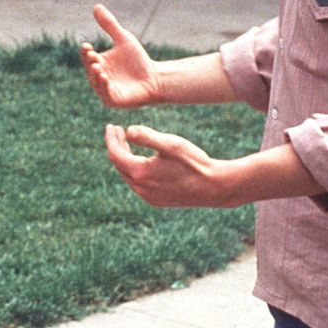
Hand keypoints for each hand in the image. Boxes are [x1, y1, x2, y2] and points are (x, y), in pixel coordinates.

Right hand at [80, 4, 159, 107]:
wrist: (156, 78)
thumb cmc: (139, 60)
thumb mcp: (123, 39)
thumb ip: (109, 25)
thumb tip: (96, 6)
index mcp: (99, 63)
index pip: (87, 57)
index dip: (86, 52)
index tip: (88, 46)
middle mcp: (98, 76)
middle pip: (90, 69)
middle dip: (90, 63)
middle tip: (93, 56)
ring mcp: (105, 89)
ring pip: (95, 83)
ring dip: (95, 75)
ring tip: (98, 67)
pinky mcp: (113, 100)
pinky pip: (105, 94)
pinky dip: (103, 87)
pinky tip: (105, 77)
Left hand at [105, 124, 230, 207]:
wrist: (215, 187)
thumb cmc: (195, 162)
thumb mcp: (171, 144)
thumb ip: (147, 136)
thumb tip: (128, 130)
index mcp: (141, 173)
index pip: (115, 154)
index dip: (111, 138)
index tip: (112, 125)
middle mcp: (141, 188)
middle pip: (119, 164)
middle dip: (117, 146)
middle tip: (118, 131)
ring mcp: (148, 197)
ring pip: (128, 175)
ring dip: (125, 158)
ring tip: (127, 142)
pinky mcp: (156, 201)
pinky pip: (138, 184)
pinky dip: (134, 170)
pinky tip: (141, 160)